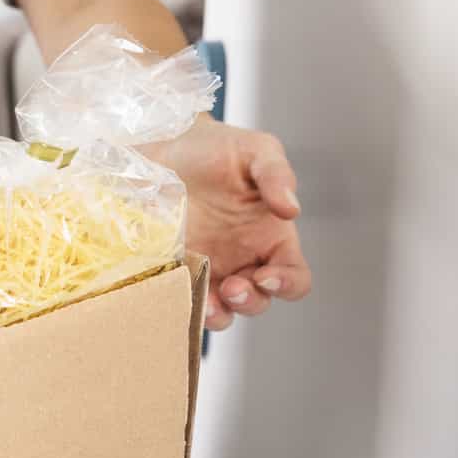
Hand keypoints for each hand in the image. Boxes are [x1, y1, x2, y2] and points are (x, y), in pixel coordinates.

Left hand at [145, 117, 311, 329]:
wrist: (164, 143)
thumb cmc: (216, 148)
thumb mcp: (255, 151)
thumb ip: (276, 175)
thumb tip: (291, 208)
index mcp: (270, 238)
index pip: (293, 277)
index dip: (287, 284)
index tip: (268, 275)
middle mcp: (241, 259)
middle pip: (257, 301)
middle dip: (249, 302)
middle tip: (234, 287)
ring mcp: (205, 267)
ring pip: (220, 310)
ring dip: (217, 314)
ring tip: (207, 304)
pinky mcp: (171, 267)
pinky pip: (180, 297)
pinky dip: (181, 303)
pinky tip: (175, 293)